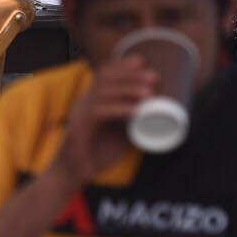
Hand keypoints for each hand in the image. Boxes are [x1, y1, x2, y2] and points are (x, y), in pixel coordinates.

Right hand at [54, 55, 157, 185]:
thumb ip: (137, 125)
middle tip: (154, 77)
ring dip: (128, 89)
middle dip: (131, 74)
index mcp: (93, 101)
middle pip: (105, 78)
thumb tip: (162, 117)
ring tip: (149, 93)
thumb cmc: (97, 155)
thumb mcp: (123, 136)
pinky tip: (137, 111)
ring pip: (104, 92)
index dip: (122, 65)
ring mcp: (81, 113)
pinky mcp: (80, 127)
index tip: (143, 61)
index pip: (104, 75)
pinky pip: (100, 112)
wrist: (74, 175)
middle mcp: (85, 102)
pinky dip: (121, 109)